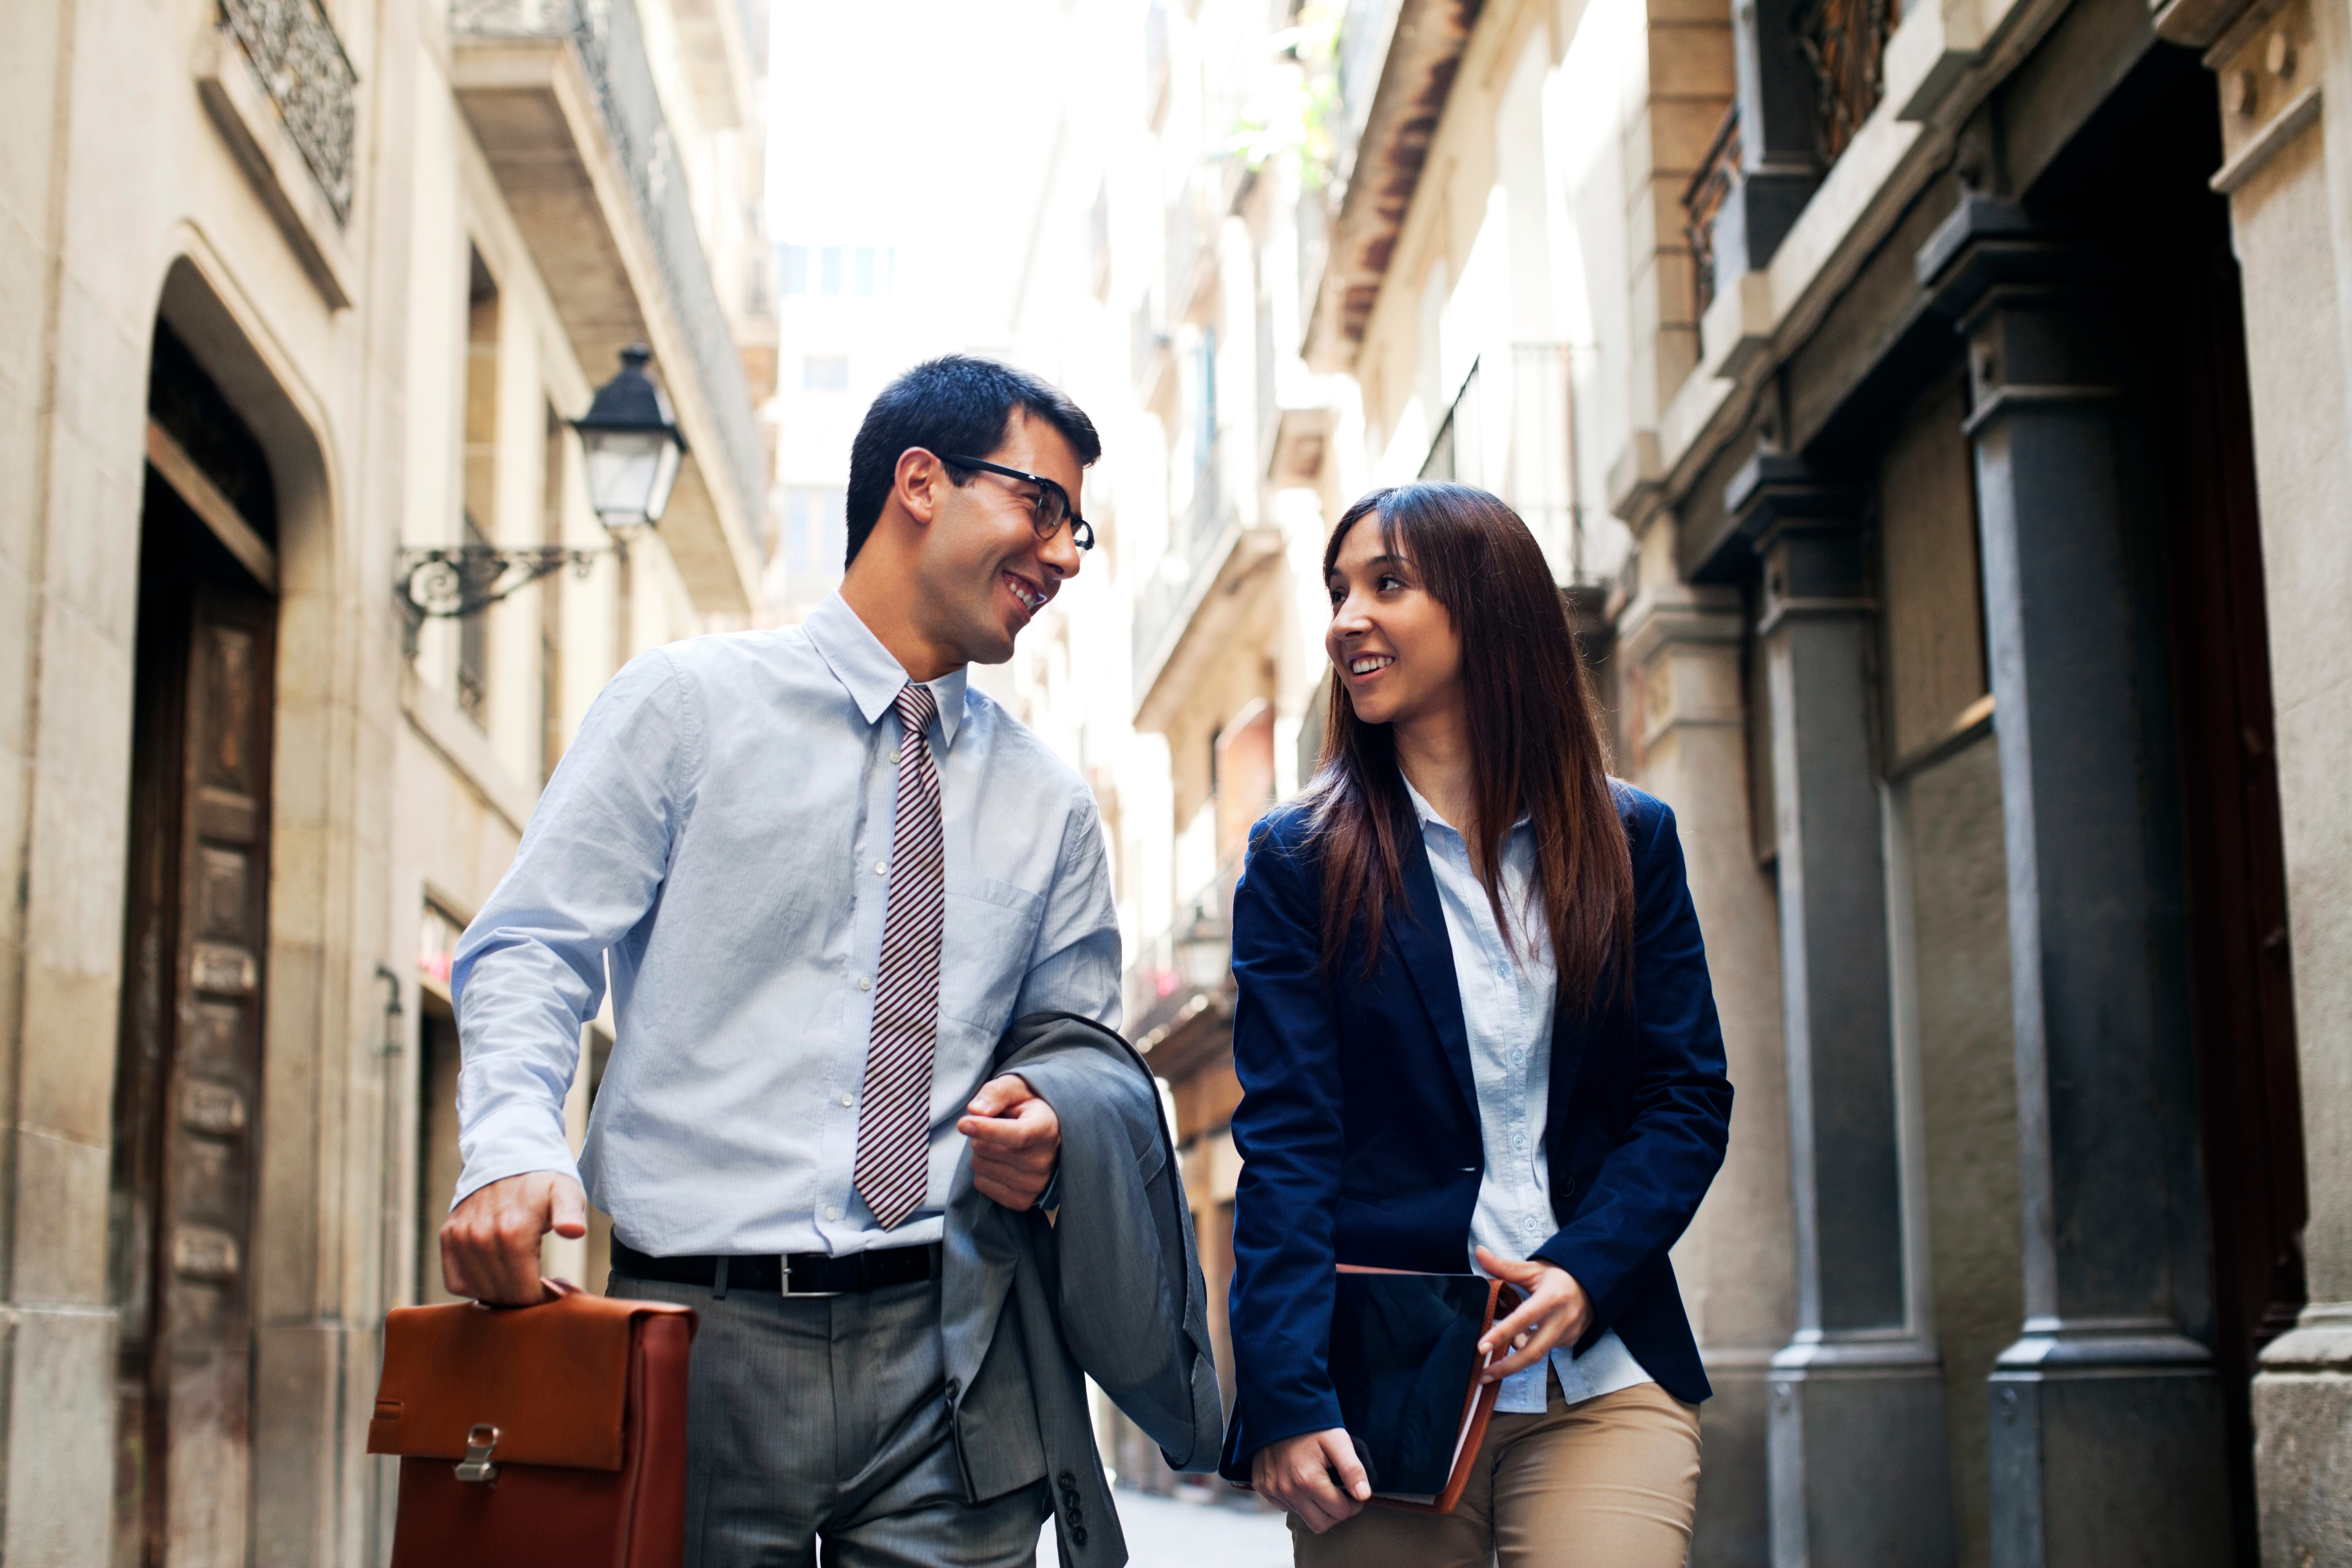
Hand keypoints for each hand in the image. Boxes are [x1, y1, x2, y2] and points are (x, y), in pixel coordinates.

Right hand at [440, 1170, 586, 1303]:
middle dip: (521, 1297)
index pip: (523, 1294)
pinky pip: (455, 1281)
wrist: (508, 1155)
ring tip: (517, 1278)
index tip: (548, 1290)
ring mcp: (461, 1237)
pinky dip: (473, 1285)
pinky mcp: (448, 1236)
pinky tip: (492, 1274)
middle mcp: (482, 1237)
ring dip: (499, 1292)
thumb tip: (574, 1231)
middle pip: (502, 1295)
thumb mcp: (566, 1192)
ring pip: (479, 1291)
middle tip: (535, 1285)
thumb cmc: (542, 1180)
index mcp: (514, 1233)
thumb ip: (570, 1214)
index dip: (539, 1298)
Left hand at [957, 1074, 1059, 1209]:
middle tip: (996, 1127)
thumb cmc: (1027, 1109)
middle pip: (987, 1149)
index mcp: (1046, 1129)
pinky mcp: (1022, 1201)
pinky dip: (983, 1172)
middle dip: (980, 1134)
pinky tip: (1001, 1163)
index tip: (963, 1123)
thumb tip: (975, 1110)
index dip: (987, 1129)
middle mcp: (1044, 1161)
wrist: (1048, 1136)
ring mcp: (1034, 1184)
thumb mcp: (1016, 1087)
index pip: (1016, 1135)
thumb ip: (996, 1093)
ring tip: (1001, 1144)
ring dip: (981, 1153)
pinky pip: (981, 1185)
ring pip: (980, 1167)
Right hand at [1253, 1428, 1369, 1532]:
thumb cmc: (1312, 1424)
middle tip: (1340, 1494)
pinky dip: (1296, 1500)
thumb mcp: (1337, 1441)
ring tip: (1320, 1484)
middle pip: (1321, 1524)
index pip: (1340, 1511)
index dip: (1353, 1505)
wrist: (1278, 1408)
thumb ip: (1352, 1469)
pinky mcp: (1263, 1486)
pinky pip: (1284, 1506)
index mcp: (1308, 1479)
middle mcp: (1288, 1489)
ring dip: (1315, 1506)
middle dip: (1335, 1512)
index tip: (1354, 1493)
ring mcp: (1273, 1489)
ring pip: (1303, 1516)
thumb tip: (1364, 1496)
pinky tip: (1300, 1480)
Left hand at [1474, 1246, 1591, 1381]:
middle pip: (1533, 1352)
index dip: (1501, 1334)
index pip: (1522, 1319)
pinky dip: (1529, 1348)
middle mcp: (1561, 1319)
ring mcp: (1568, 1334)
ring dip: (1515, 1358)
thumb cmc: (1559, 1276)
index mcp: (1550, 1298)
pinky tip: (1521, 1339)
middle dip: (1507, 1367)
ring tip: (1496, 1355)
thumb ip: (1504, 1266)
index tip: (1481, 1347)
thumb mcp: (1533, 1269)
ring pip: (1538, 1353)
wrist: (1594, 1284)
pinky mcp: (1570, 1342)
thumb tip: (1479, 1252)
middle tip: (1483, 1375)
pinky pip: (1545, 1349)